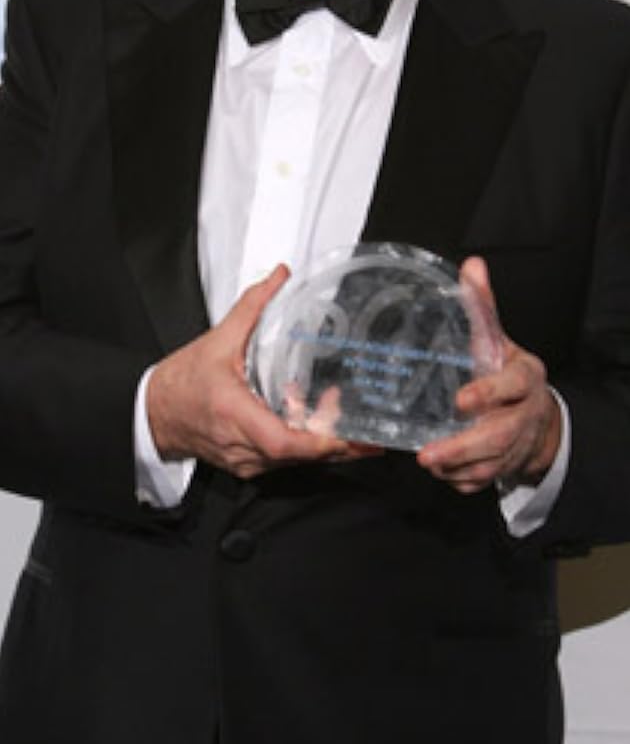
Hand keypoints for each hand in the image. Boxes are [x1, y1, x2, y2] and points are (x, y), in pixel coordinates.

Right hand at [147, 265, 352, 477]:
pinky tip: (318, 428)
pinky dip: (303, 447)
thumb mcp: (220, 338)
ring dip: (322, 444)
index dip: (318, 441)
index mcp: (234, 413)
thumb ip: (253, 305)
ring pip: (293, 462)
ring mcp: (244, 461)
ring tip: (345, 421)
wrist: (154, 413)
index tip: (345, 433)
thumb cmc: (182, 381)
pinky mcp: (247, 466)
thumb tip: (280, 277)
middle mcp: (241, 444)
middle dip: (335, 442)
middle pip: (298, 455)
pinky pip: (283, 462)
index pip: (282, 441)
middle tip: (365, 429)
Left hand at [417, 257, 560, 493]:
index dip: (490, 394)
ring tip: (428, 463)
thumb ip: (482, 305)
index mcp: (525, 378)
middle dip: (464, 446)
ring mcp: (516, 444)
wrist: (535, 412)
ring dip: (459, 468)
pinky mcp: (505, 465)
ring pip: (492, 463)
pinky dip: (463, 480)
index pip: (513, 387)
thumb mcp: (496, 336)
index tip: (461, 400)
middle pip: (501, 436)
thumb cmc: (505, 369)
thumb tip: (472, 265)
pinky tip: (442, 473)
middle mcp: (525, 414)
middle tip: (428, 453)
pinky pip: (485, 480)